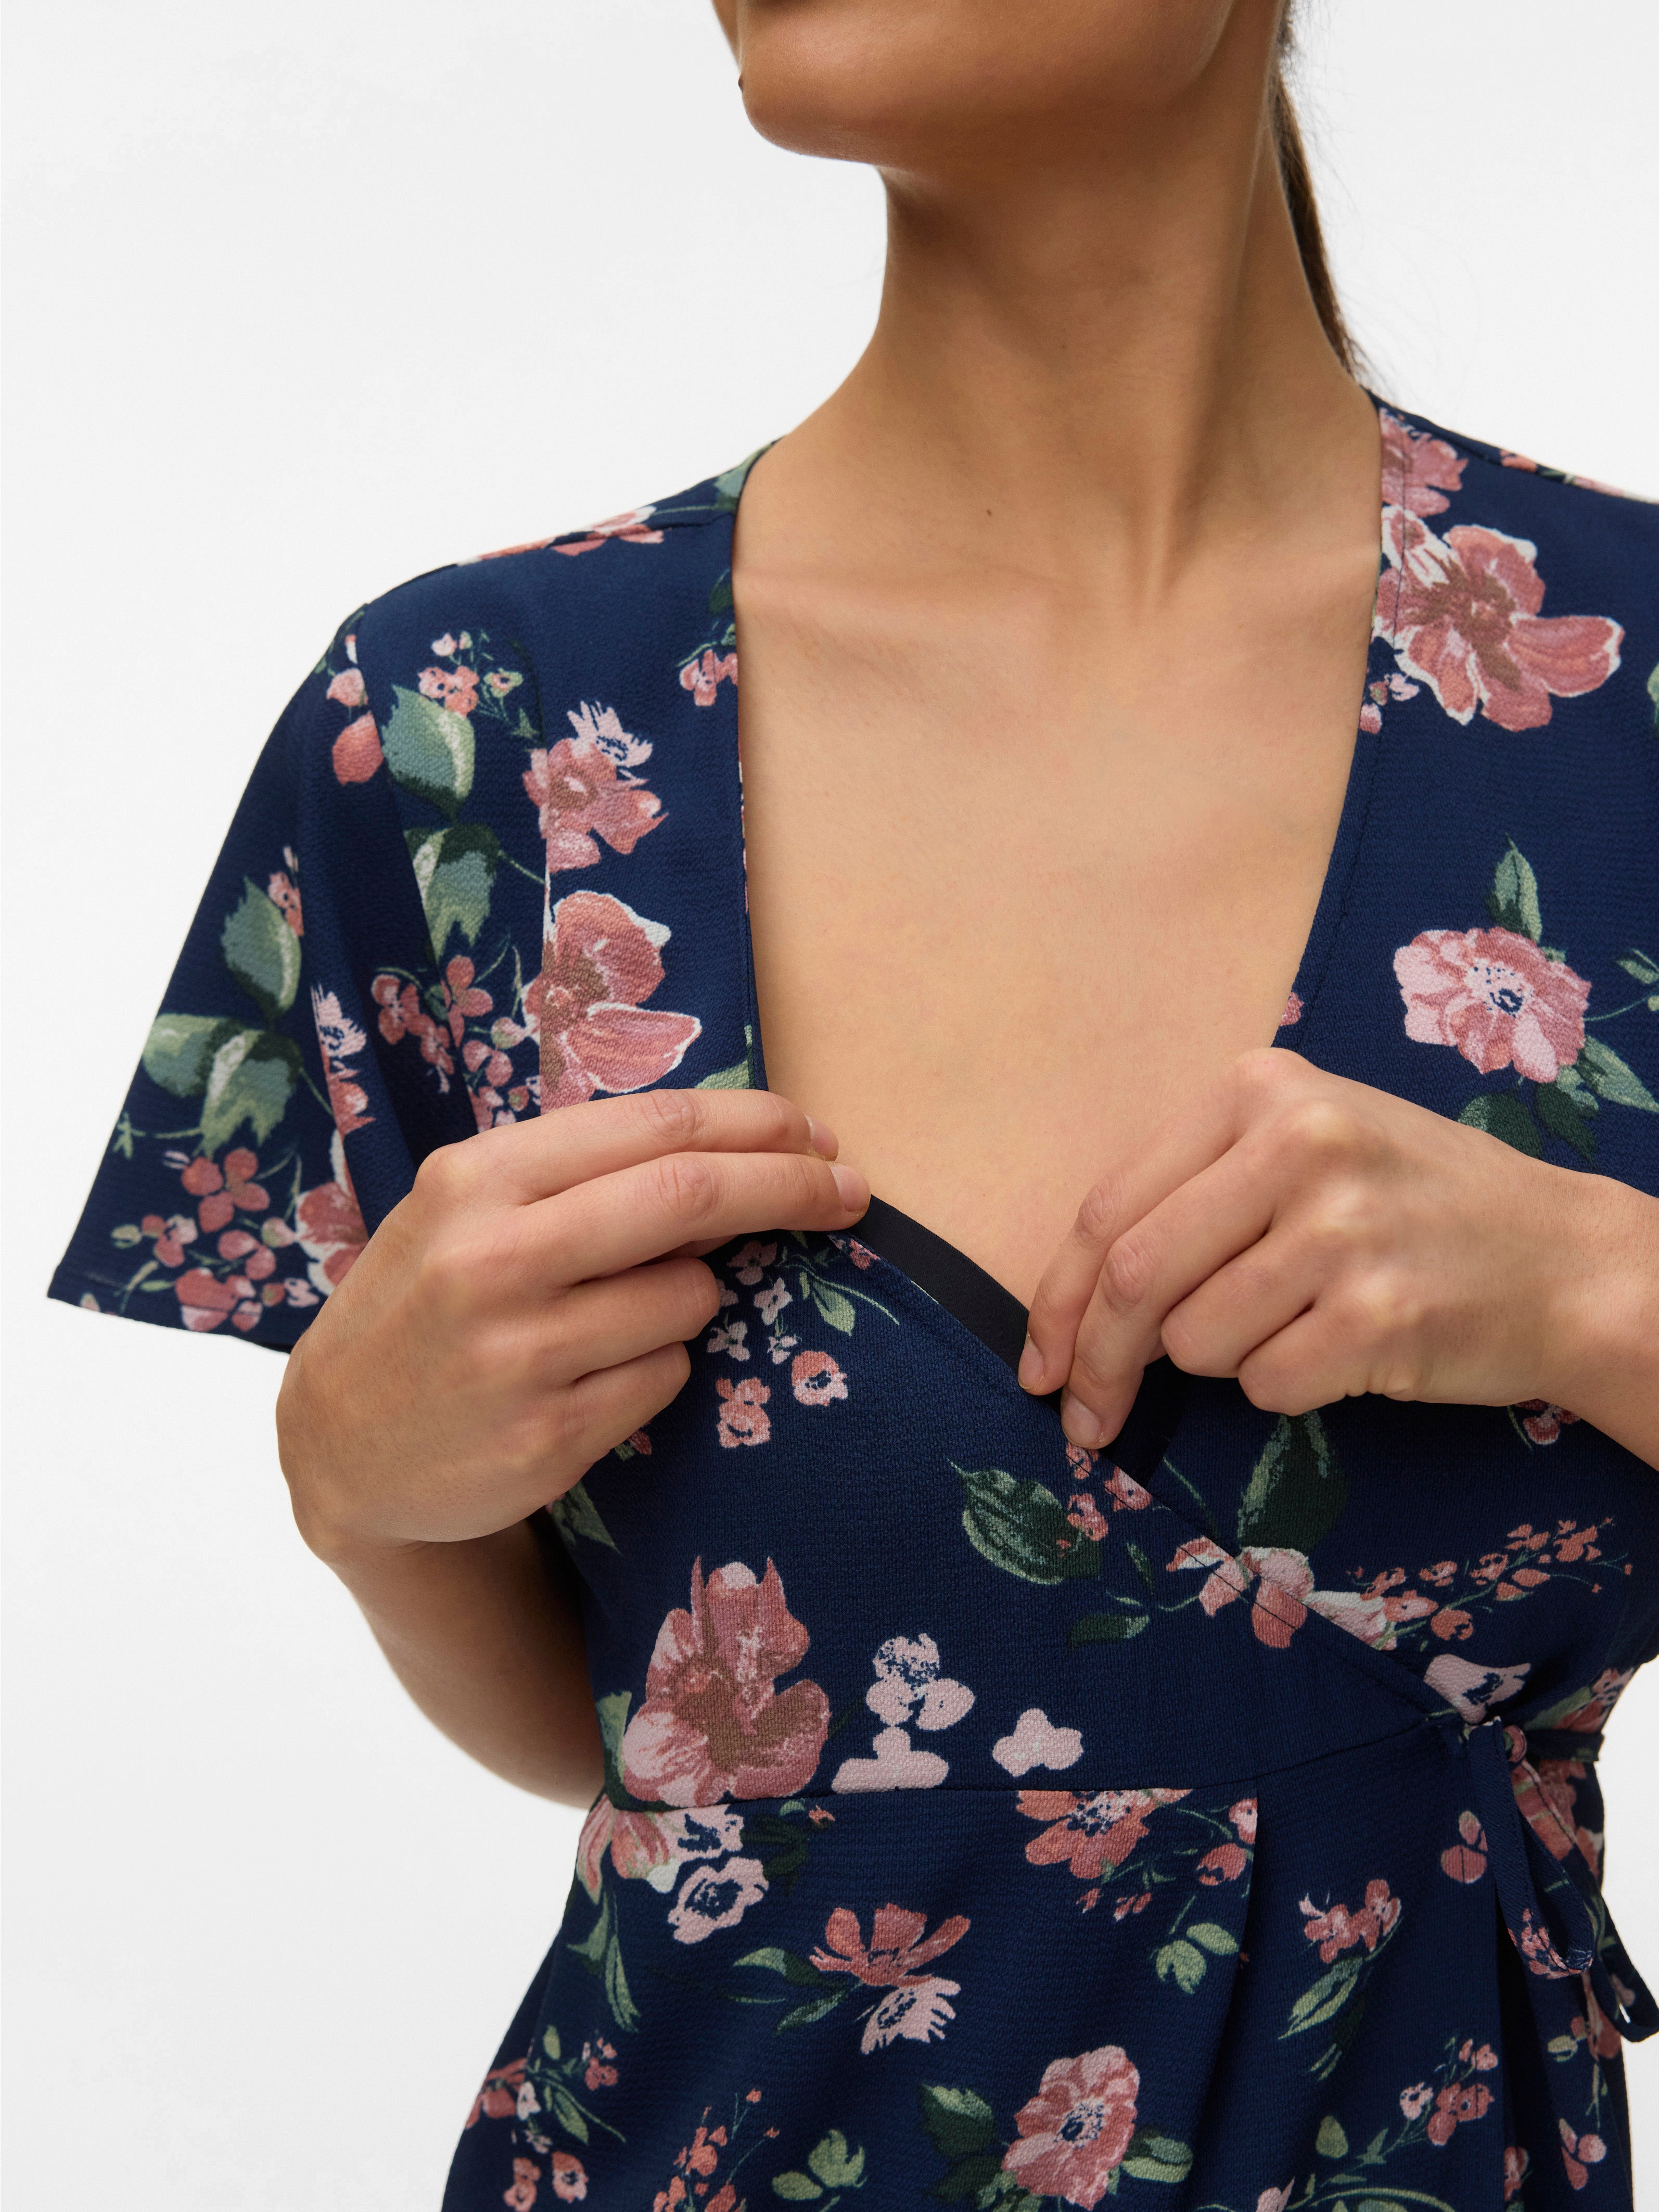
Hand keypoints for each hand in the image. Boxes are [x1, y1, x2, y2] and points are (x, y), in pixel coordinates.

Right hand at [277, 1090, 867, 1562]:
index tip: (818, 1134)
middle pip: (691, 1198)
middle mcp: (493, 1259)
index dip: (758, 1126)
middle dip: (791, 1187)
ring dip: (696, 1297)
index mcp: (479, 1180)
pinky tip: (596, 1374)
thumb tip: (735, 1145)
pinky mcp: (545, 1439)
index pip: (655, 1129)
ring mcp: (517, 1355)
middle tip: (850, 1190)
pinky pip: (666, 1379)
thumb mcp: (470, 1208)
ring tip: (624, 1313)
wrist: (339, 1444)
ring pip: (689, 1299)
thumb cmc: (429, 1300)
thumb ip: (582, 1173)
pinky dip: (660, 1367)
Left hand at [1020, 1048, 1654, 1454]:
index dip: (1057, 1301)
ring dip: (1223, 1360)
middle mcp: (1298, 1144)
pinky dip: (1285, 1389)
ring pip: (1196, 1340)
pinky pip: (1266, 1386)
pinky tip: (1343, 1350)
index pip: (1110, 1208)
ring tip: (1297, 1325)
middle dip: (1098, 1365)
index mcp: (1261, 1091)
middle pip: (1134, 1280)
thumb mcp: (1304, 1148)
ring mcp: (1342, 1229)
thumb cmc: (1414, 1205)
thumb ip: (1192, 1196)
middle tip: (1091, 1419)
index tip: (1040, 1364)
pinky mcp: (1379, 1314)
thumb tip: (1072, 1308)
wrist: (1566, 1259)